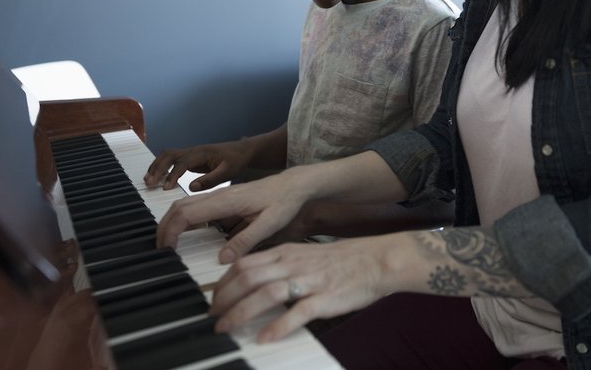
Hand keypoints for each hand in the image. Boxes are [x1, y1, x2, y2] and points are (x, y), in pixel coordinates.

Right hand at [143, 139, 249, 190]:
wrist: (240, 151)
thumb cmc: (235, 161)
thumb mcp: (228, 172)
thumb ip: (211, 180)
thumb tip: (192, 187)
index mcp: (202, 153)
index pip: (183, 162)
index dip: (173, 174)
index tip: (166, 188)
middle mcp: (193, 151)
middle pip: (169, 155)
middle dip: (158, 168)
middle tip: (150, 183)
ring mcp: (189, 153)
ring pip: (167, 155)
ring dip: (156, 166)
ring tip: (147, 181)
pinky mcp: (188, 158)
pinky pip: (170, 160)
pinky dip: (160, 167)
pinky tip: (155, 178)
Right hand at [156, 169, 308, 262]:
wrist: (294, 184)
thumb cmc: (284, 201)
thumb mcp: (270, 223)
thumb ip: (247, 240)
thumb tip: (222, 258)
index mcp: (227, 200)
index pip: (187, 213)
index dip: (172, 231)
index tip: (168, 250)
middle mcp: (218, 195)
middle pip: (179, 207)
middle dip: (164, 227)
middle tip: (160, 251)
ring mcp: (219, 196)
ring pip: (184, 204)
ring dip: (171, 222)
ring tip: (167, 244)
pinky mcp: (222, 199)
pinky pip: (195, 206)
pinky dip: (182, 219)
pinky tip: (184, 235)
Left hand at [209, 234, 408, 341]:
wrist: (377, 259)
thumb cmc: (343, 260)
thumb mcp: (305, 255)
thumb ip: (280, 265)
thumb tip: (255, 281)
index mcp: (287, 252)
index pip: (244, 263)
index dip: (223, 282)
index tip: (213, 298)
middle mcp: (293, 263)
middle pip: (248, 277)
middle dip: (224, 298)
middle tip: (212, 316)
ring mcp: (309, 280)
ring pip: (266, 293)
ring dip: (241, 312)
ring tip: (227, 327)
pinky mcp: (325, 298)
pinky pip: (297, 312)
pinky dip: (278, 326)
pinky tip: (264, 338)